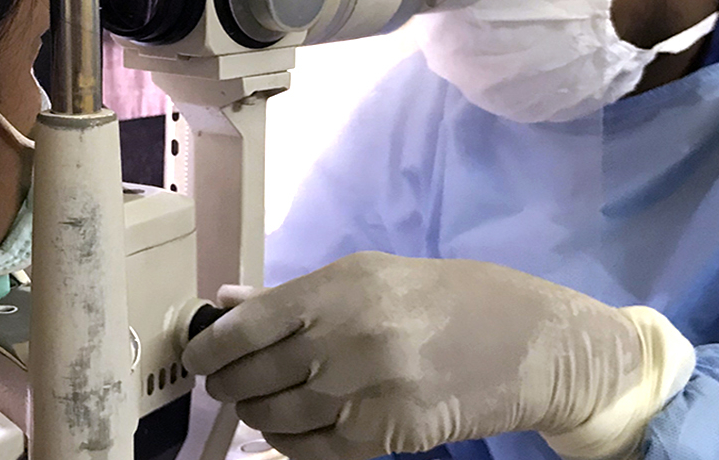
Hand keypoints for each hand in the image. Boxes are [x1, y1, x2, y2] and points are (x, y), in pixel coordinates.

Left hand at [183, 252, 692, 459]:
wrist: (522, 341)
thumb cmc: (438, 299)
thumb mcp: (365, 276)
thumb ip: (290, 295)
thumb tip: (223, 303)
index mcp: (336, 289)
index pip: (245, 327)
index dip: (208, 349)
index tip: (195, 358)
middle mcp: (346, 337)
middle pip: (253, 376)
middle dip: (228, 386)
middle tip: (225, 386)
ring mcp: (366, 389)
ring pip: (276, 418)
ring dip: (257, 417)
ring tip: (260, 406)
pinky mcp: (385, 433)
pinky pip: (312, 451)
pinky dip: (289, 446)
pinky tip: (289, 433)